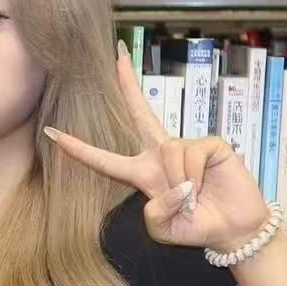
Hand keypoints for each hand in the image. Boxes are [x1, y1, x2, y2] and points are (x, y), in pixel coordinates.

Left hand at [44, 42, 271, 251]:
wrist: (234, 230)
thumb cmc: (197, 228)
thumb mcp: (164, 230)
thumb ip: (154, 215)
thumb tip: (169, 186)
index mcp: (143, 174)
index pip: (104, 160)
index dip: (78, 149)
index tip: (51, 134)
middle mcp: (161, 155)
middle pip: (140, 113)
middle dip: (128, 83)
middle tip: (117, 54)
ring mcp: (186, 147)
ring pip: (168, 152)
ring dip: (180, 182)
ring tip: (194, 197)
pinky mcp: (210, 144)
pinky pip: (191, 154)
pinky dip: (195, 176)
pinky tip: (206, 185)